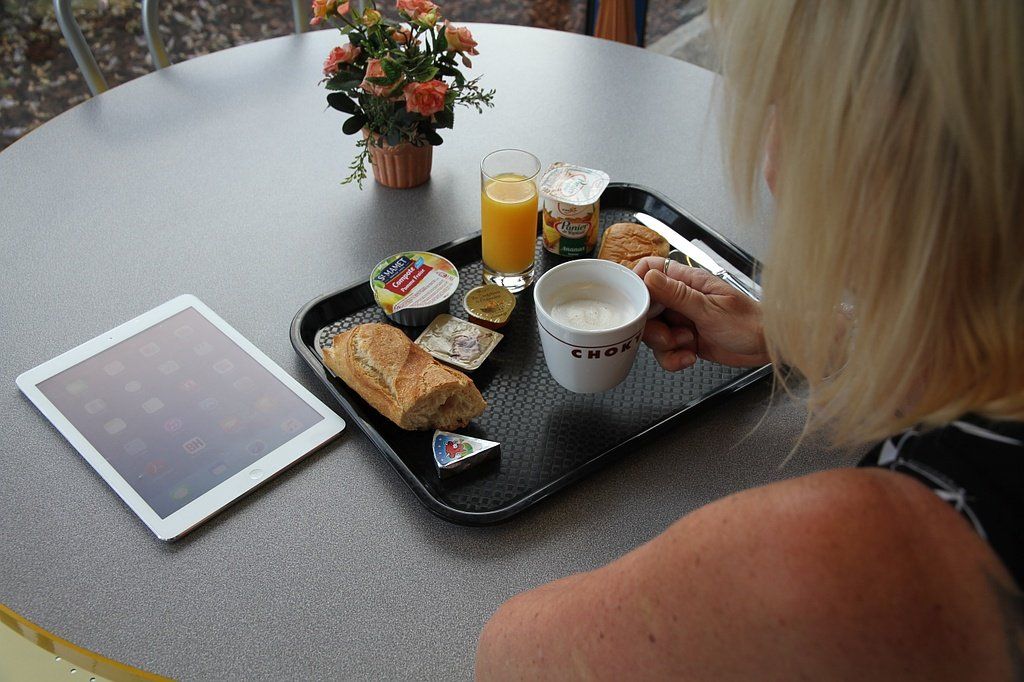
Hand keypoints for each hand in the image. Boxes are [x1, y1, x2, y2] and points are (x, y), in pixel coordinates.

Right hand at [634, 257, 768, 370]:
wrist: (768, 347)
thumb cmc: (750, 322)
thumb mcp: (710, 309)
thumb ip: (678, 294)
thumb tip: (650, 277)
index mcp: (688, 282)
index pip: (651, 270)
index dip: (638, 284)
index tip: (636, 304)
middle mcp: (682, 299)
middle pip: (646, 308)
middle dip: (651, 327)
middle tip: (668, 336)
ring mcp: (682, 320)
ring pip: (653, 332)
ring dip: (665, 345)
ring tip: (688, 344)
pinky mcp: (685, 340)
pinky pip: (665, 351)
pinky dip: (674, 358)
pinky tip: (690, 356)